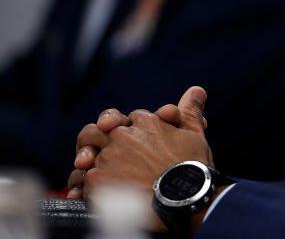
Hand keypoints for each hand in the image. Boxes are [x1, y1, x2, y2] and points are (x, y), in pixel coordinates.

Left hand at [67, 87, 212, 199]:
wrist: (183, 199)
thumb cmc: (192, 168)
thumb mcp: (195, 136)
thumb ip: (191, 112)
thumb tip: (197, 90)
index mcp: (146, 123)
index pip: (131, 119)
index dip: (133, 129)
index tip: (138, 142)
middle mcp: (123, 137)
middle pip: (96, 130)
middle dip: (95, 137)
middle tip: (97, 152)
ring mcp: (108, 158)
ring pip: (87, 156)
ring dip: (89, 165)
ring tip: (98, 177)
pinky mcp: (97, 180)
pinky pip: (83, 180)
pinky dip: (85, 187)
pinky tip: (94, 194)